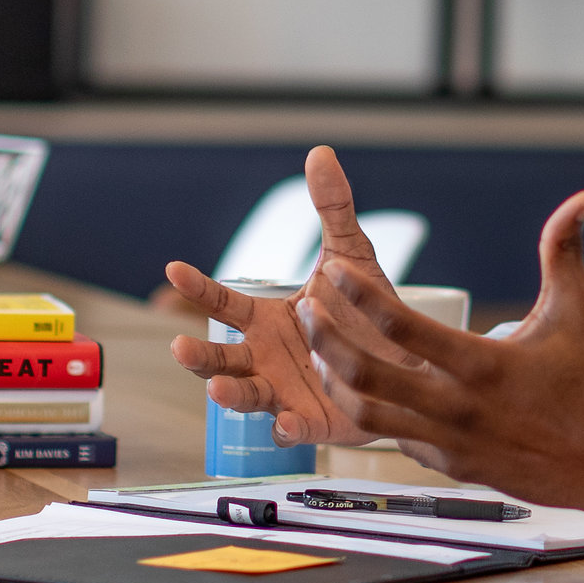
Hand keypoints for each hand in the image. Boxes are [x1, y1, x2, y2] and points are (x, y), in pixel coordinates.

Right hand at [161, 145, 397, 447]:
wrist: (410, 359)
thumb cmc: (368, 308)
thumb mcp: (352, 254)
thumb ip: (332, 208)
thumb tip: (321, 152)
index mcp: (266, 319)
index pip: (223, 303)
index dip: (197, 288)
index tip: (173, 269)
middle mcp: (266, 357)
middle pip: (220, 358)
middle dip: (197, 356)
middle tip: (179, 347)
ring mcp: (284, 391)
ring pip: (246, 395)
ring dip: (228, 395)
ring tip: (217, 391)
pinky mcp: (313, 421)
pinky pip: (292, 430)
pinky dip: (284, 429)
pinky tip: (283, 422)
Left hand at [292, 169, 583, 519]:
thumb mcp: (580, 311)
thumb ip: (565, 251)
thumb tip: (583, 197)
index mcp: (482, 364)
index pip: (401, 325)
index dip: (359, 295)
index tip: (334, 269)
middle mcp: (458, 407)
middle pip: (367, 373)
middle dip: (327, 338)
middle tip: (306, 310)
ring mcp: (451, 443)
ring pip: (369, 415)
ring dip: (338, 382)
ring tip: (322, 353)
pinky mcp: (453, 467)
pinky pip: (397, 440)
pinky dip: (373, 416)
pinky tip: (363, 393)